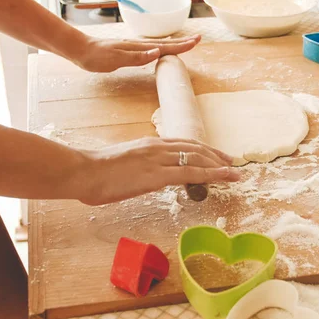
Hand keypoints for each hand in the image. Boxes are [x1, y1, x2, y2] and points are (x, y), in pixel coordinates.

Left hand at [72, 35, 201, 72]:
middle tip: (198, 40)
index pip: (164, 47)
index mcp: (138, 47)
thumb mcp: (115, 59)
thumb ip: (137, 58)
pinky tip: (161, 50)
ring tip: (186, 44)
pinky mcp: (129, 51)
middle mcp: (138, 45)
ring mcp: (134, 47)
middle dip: (182, 43)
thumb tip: (157, 53)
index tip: (195, 43)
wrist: (79, 50)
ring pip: (159, 46)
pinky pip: (151, 50)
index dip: (181, 46)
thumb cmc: (96, 56)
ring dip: (174, 45)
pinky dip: (161, 50)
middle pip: (165, 44)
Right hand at [77, 137, 239, 204]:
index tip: (218, 156)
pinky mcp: (156, 175)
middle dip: (216, 156)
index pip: (184, 142)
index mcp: (150, 144)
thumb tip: (151, 176)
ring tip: (235, 172)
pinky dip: (211, 174)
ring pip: (197, 158)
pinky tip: (224, 177)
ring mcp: (158, 159)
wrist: (83, 171)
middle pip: (195, 148)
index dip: (204, 149)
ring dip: (219, 165)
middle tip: (232, 163)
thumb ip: (141, 167)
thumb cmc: (97, 171)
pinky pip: (190, 172)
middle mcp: (158, 147)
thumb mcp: (125, 164)